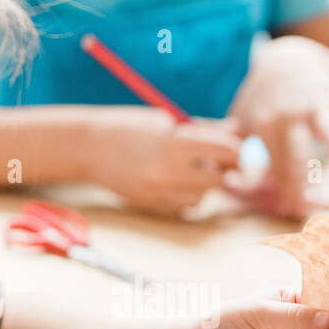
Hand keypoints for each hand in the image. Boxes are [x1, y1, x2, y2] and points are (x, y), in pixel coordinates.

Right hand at [86, 106, 242, 214]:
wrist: (90, 147)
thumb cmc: (132, 126)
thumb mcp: (168, 121)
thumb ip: (205, 128)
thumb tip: (239, 133)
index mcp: (176, 142)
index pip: (226, 151)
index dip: (238, 151)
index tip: (239, 149)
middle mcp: (169, 171)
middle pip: (219, 179)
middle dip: (222, 170)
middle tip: (216, 159)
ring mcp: (160, 192)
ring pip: (203, 197)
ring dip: (203, 184)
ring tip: (186, 167)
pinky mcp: (152, 206)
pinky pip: (184, 207)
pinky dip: (186, 195)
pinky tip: (171, 180)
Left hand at [226, 36, 328, 217]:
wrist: (284, 60)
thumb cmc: (264, 104)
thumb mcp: (244, 125)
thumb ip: (240, 156)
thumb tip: (230, 185)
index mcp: (260, 128)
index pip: (268, 168)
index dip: (275, 191)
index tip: (282, 212)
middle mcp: (286, 117)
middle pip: (295, 157)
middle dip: (299, 183)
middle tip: (304, 208)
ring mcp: (311, 105)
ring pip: (326, 128)